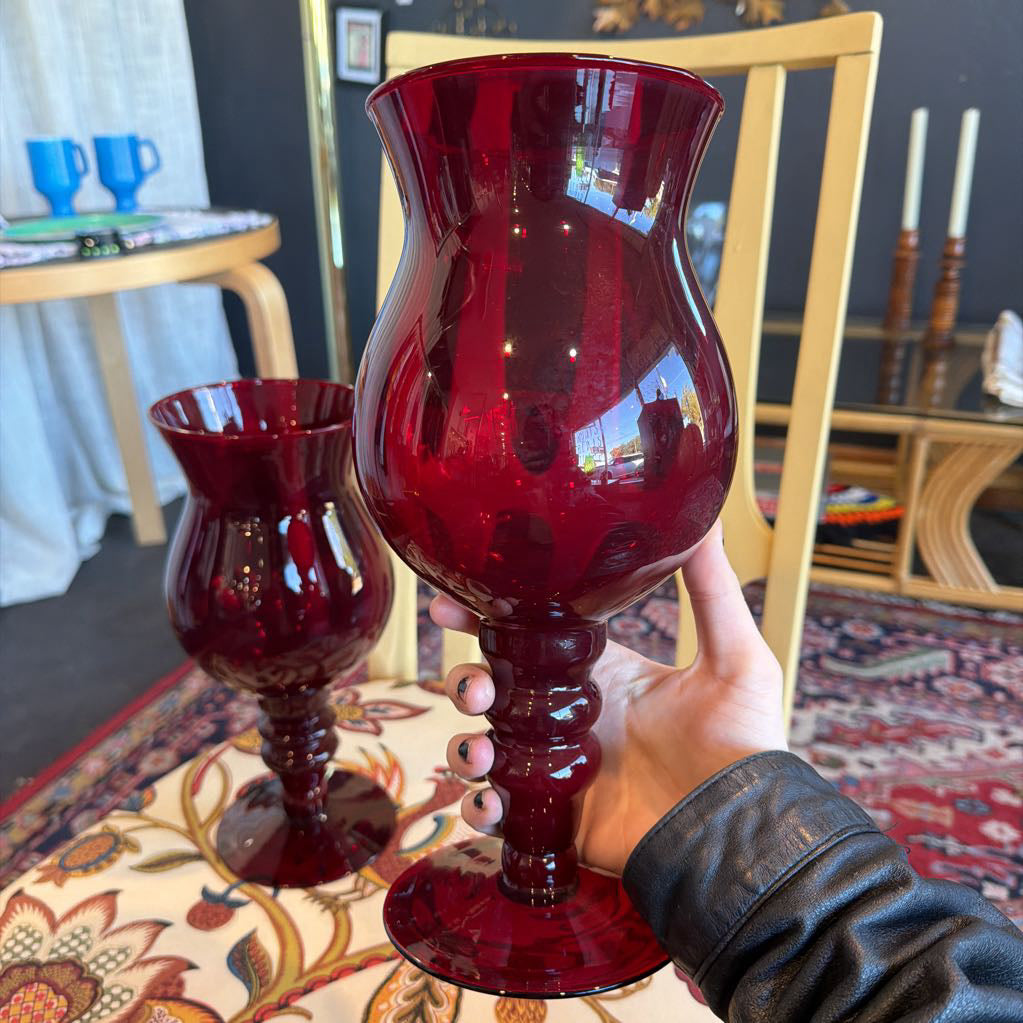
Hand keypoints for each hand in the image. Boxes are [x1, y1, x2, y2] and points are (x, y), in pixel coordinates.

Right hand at [434, 521, 787, 875]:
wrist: (742, 830)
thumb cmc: (743, 744)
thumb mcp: (734, 658)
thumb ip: (714, 591)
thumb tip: (705, 518)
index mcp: (601, 674)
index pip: (530, 637)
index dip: (485, 618)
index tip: (452, 601)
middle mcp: (570, 716)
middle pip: (495, 690)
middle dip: (467, 682)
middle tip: (476, 687)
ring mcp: (558, 767)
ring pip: (485, 748)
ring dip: (466, 746)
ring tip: (483, 750)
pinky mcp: (556, 816)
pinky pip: (500, 811)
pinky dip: (481, 806)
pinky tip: (491, 800)